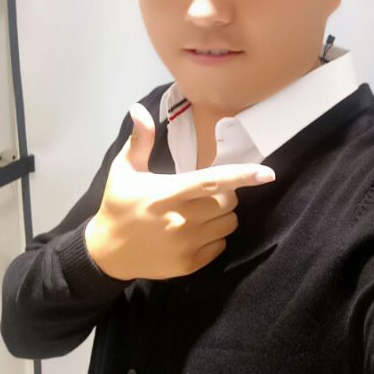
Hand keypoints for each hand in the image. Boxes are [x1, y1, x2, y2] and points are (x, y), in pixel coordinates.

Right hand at [85, 102, 275, 280]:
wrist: (105, 253)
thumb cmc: (118, 205)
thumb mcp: (124, 170)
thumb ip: (140, 140)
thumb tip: (138, 108)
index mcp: (167, 193)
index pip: (212, 182)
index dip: (242, 176)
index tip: (267, 173)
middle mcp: (180, 221)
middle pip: (228, 203)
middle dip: (226, 194)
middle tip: (206, 193)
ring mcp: (185, 245)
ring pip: (228, 224)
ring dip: (222, 216)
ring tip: (199, 212)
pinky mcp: (189, 265)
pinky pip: (220, 246)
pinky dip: (214, 237)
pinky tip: (194, 233)